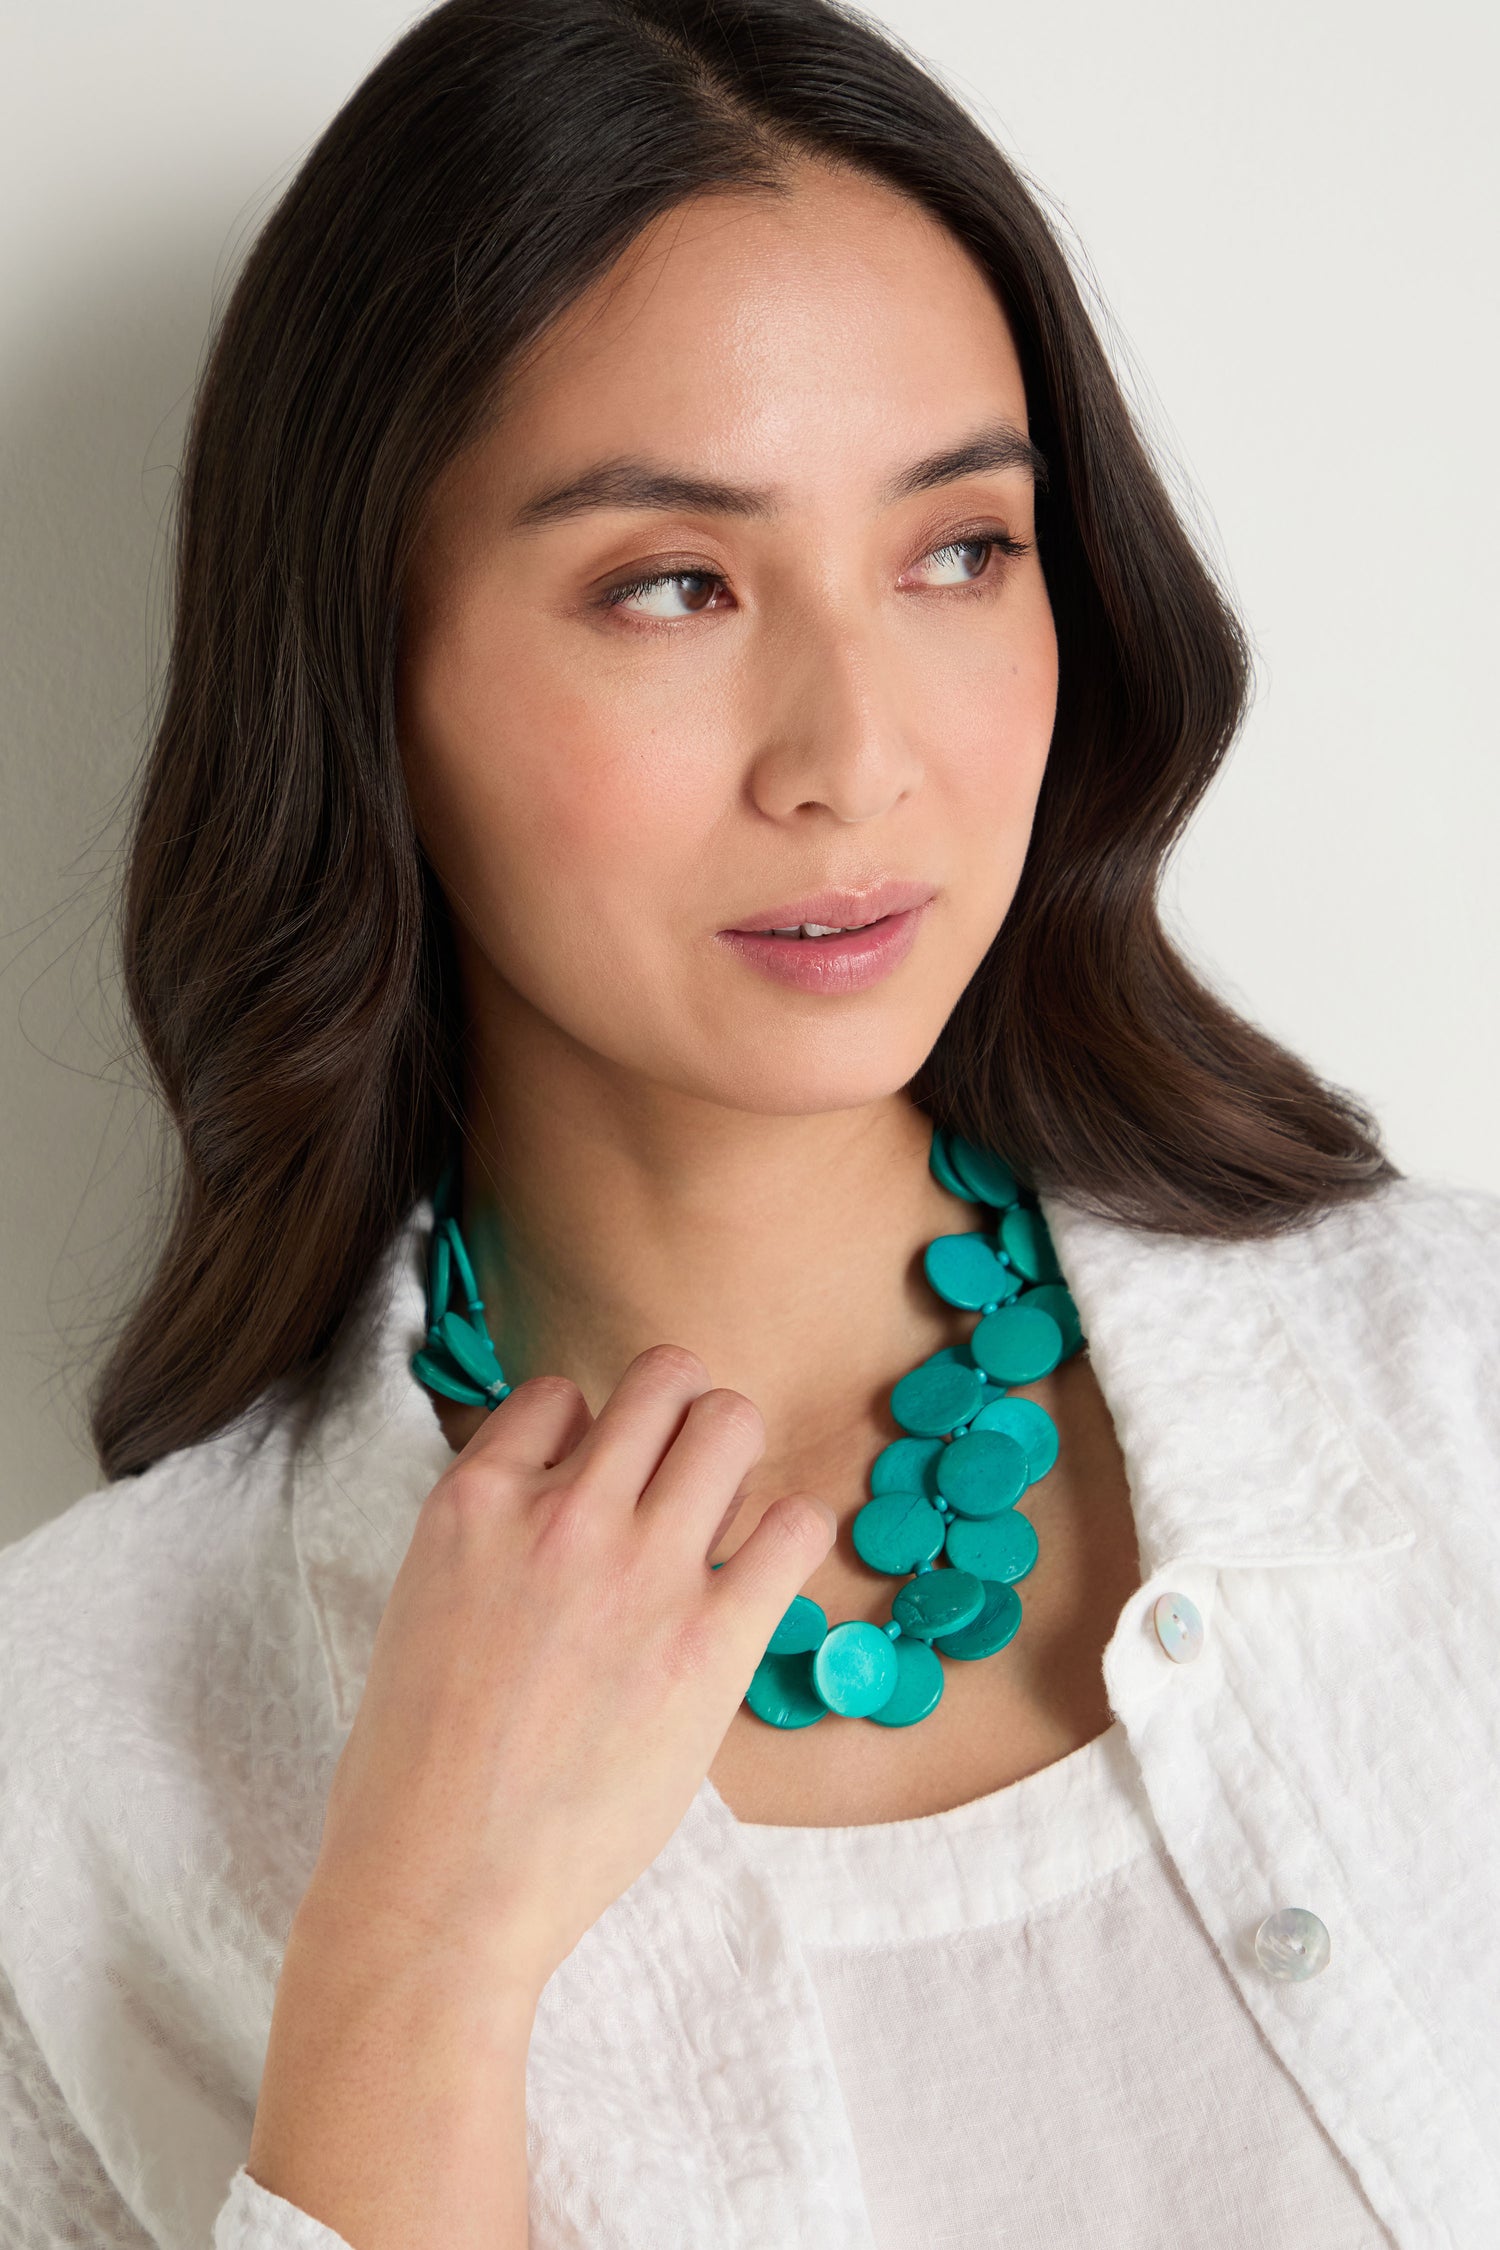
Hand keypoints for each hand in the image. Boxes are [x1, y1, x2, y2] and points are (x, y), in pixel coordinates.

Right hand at [298, 1344, 835, 2000]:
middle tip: (676, 1487)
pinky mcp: (711, 1642)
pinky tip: (759, 1583)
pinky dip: (789, 1538)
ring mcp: (639, 1571)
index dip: (586, 1436)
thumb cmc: (417, 1773)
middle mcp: (560, 1512)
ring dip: (735, 1459)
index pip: (559, 1392)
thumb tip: (559, 1501)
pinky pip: (793, 1527)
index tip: (590, 1495)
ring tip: (720, 1524)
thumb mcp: (423, 1608)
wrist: (439, 1888)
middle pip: (663, 1377)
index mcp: (473, 1501)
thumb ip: (494, 1539)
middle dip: (677, 1418)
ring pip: (732, 1419)